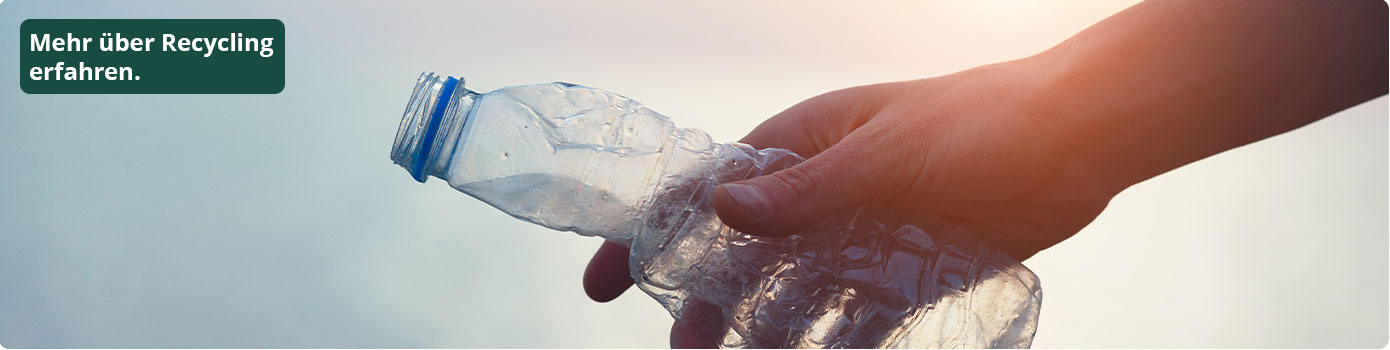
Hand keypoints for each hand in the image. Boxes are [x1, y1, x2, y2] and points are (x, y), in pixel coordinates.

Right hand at [583, 60, 1119, 347]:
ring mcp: (860, 240)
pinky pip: (855, 325)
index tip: (602, 283)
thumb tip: (720, 209)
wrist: (1074, 141)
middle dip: (707, 307)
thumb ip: (805, 188)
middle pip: (742, 260)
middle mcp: (820, 197)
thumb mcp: (885, 151)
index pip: (704, 190)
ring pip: (793, 299)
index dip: (650, 234)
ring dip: (765, 337)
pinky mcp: (904, 276)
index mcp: (800, 147)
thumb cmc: (976, 121)